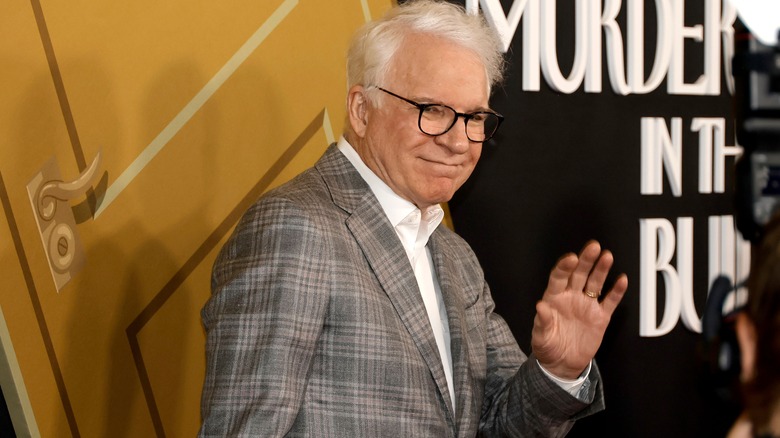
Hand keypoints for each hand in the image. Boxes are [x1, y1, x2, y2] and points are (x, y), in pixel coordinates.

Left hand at [531, 241, 627, 379]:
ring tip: (607, 256)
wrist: (562, 364)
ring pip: (595, 283)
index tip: (570, 259)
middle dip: (586, 260)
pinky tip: (622, 280)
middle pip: (579, 274)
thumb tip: (540, 306)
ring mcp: (586, 305)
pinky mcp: (600, 317)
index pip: (559, 278)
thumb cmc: (548, 347)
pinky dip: (616, 291)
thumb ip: (542, 322)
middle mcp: (571, 298)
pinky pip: (610, 301)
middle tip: (593, 247)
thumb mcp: (541, 337)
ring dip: (601, 270)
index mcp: (554, 299)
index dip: (564, 267)